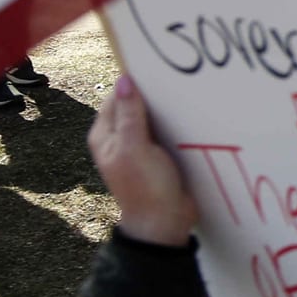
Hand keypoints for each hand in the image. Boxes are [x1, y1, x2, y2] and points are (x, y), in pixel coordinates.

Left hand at [90, 72, 196, 246]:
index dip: (135, 84)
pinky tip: (191, 118)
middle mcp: (119, 139)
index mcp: (104, 136)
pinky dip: (176, 123)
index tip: (159, 72)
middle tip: (178, 83)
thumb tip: (125, 80)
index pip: (117, 97)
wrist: (164, 224)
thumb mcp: (135, 148)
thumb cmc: (145, 187)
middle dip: (154, 96)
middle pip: (135, 105)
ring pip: (153, 118)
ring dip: (168, 110)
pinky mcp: (159, 155)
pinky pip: (166, 131)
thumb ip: (130, 114)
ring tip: (188, 97)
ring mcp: (140, 147)